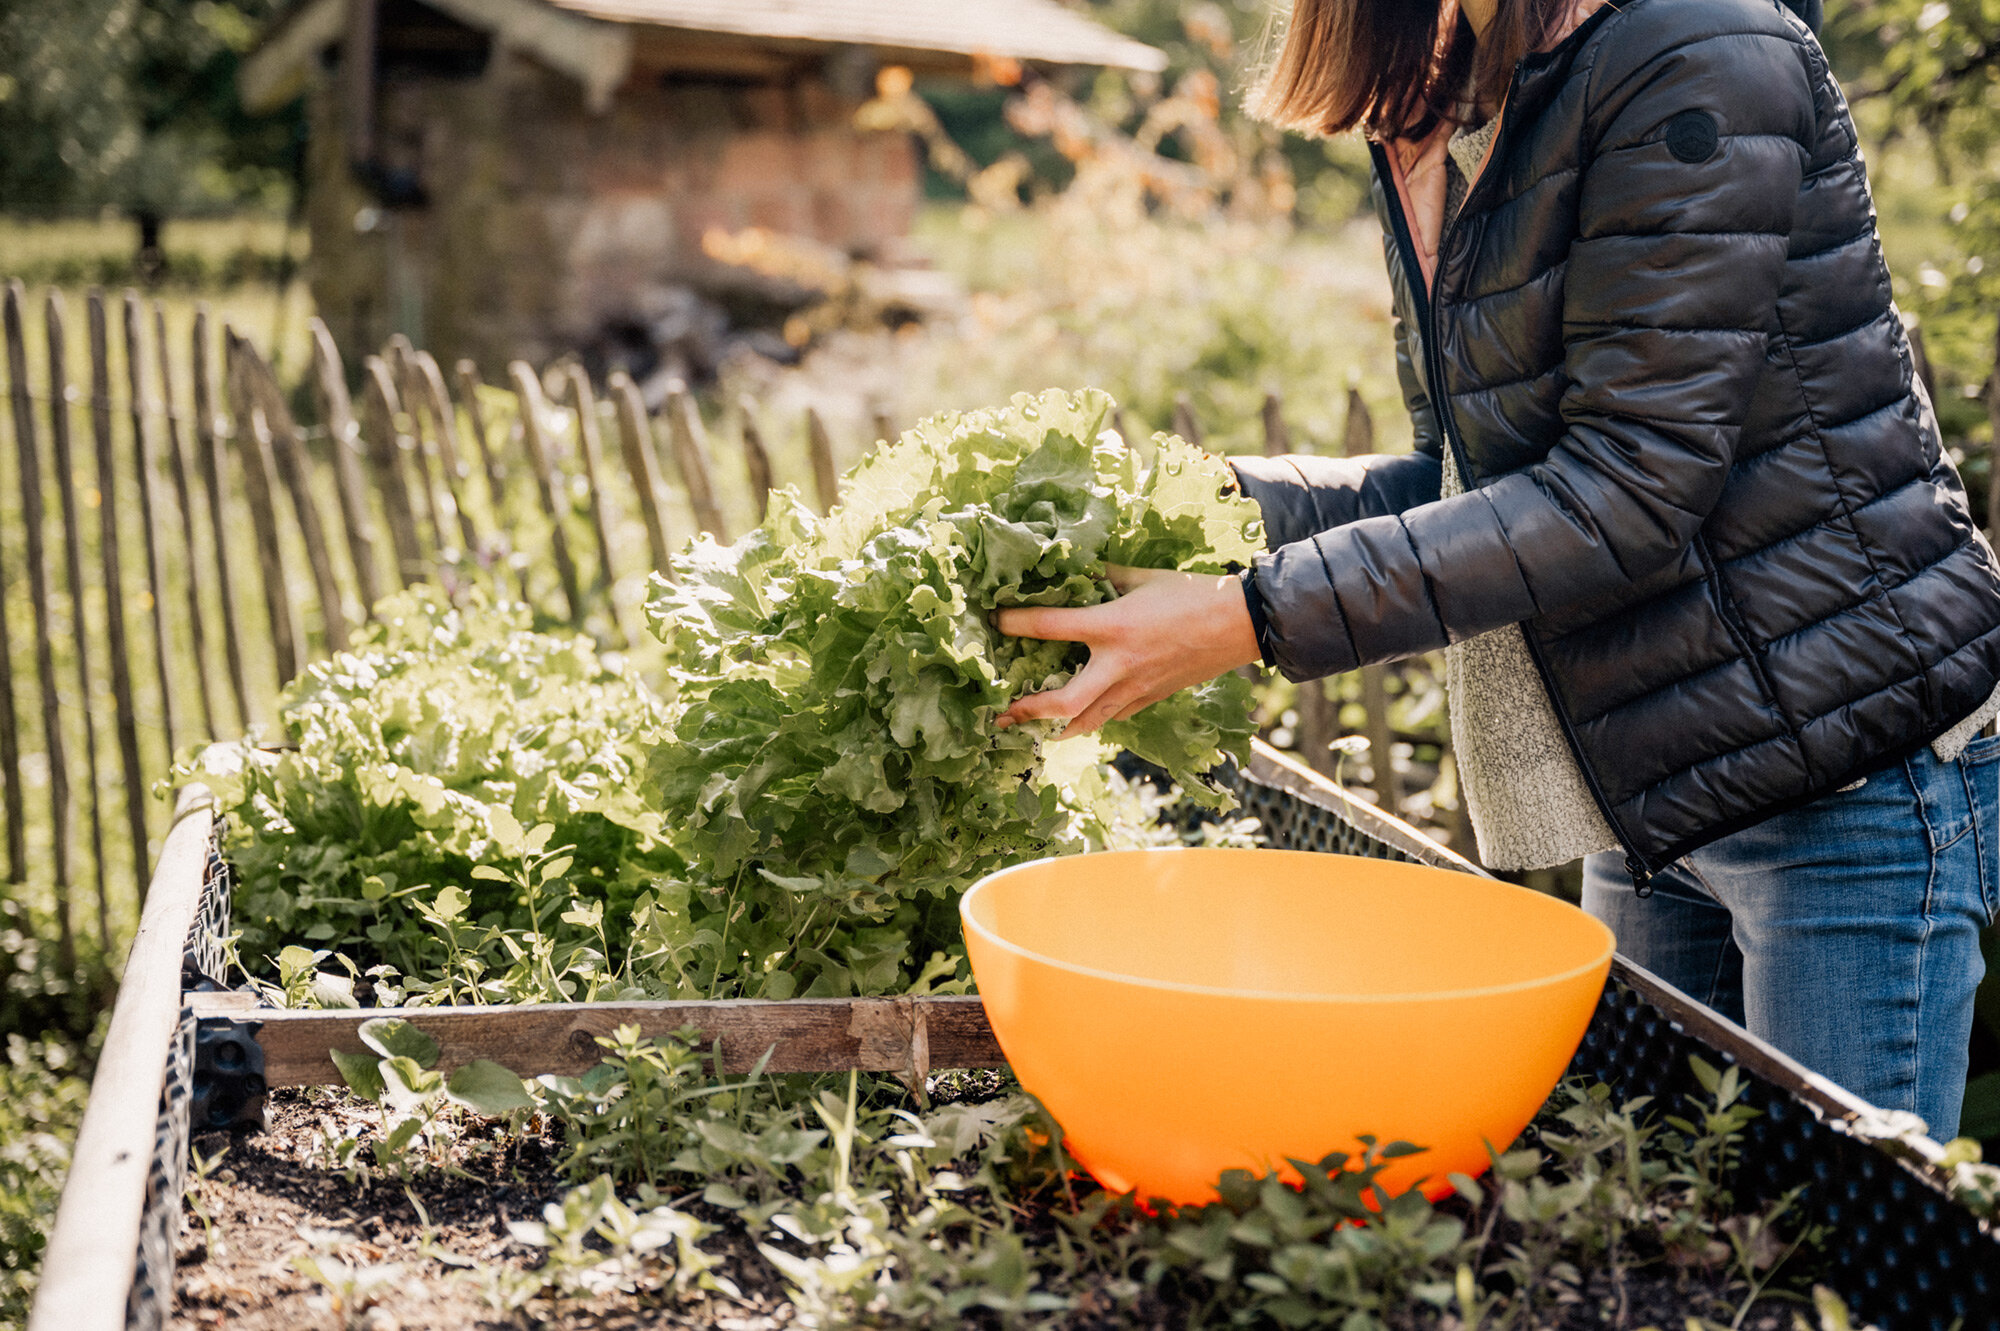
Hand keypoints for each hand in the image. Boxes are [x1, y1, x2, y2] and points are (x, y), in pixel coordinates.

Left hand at [994, 564, 1260, 733]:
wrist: (1239, 625)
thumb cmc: (1191, 594)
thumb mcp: (1142, 576)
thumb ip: (1104, 576)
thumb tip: (1075, 571)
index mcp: (1112, 626)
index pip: (1050, 627)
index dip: (1015, 623)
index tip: (994, 620)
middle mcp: (1118, 665)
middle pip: (1063, 703)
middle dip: (1028, 710)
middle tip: (1001, 713)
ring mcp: (1135, 688)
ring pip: (1086, 722)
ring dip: (1053, 728)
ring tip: (1028, 729)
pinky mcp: (1150, 699)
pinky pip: (1111, 717)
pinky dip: (1088, 721)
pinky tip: (1074, 721)